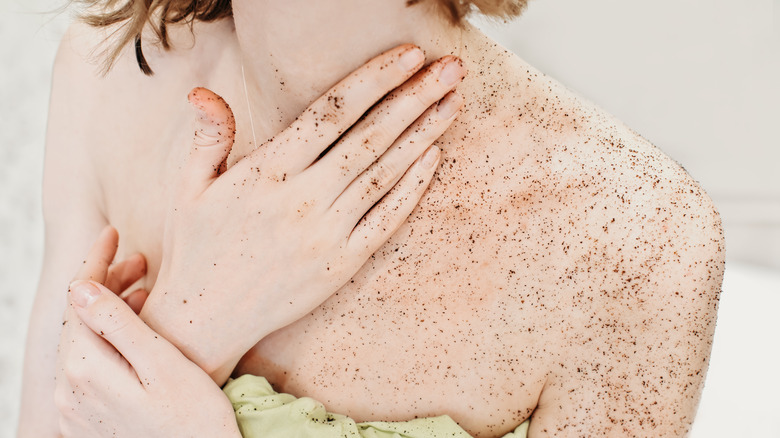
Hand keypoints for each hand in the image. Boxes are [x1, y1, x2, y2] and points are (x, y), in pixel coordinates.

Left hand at [55, 226, 240, 437]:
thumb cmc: (194, 419)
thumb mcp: (161, 364)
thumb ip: (117, 325)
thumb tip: (79, 287)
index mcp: (85, 371)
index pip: (78, 300)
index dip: (94, 261)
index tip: (112, 233)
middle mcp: (69, 391)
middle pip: (78, 319)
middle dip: (105, 282)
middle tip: (142, 260)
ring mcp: (75, 408)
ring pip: (84, 341)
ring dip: (108, 310)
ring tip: (144, 290)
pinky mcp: (87, 419)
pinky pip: (89, 366)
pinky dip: (108, 339)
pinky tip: (136, 330)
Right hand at [141, 44, 466, 382]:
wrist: (207, 319)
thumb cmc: (197, 248)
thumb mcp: (189, 187)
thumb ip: (207, 137)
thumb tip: (202, 93)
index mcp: (267, 172)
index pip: (331, 113)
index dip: (375, 79)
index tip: (409, 54)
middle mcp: (303, 200)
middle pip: (371, 137)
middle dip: (415, 97)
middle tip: (452, 68)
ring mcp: (327, 234)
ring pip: (385, 174)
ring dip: (424, 135)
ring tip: (453, 102)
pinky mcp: (341, 265)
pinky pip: (386, 220)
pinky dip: (412, 188)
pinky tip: (434, 158)